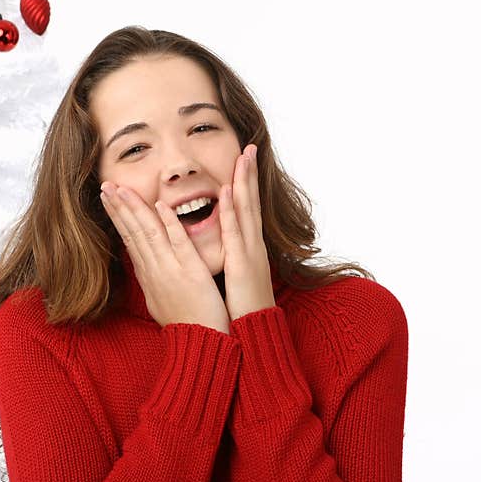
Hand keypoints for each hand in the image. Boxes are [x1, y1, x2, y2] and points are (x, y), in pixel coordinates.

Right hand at [100, 181, 230, 333]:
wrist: (201, 344)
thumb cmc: (186, 323)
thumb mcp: (160, 300)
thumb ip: (153, 279)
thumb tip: (144, 267)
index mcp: (149, 275)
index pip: (129, 239)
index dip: (117, 217)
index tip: (108, 199)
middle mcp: (154, 270)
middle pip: (132, 232)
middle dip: (118, 207)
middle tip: (105, 185)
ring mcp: (170, 270)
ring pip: (147, 233)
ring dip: (134, 209)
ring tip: (121, 189)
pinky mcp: (190, 272)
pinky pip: (178, 243)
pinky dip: (168, 223)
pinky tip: (160, 206)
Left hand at [219, 144, 275, 320]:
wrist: (254, 334)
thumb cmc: (242, 311)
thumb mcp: (237, 280)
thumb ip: (233, 262)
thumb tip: (226, 253)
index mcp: (247, 250)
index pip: (245, 211)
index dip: (245, 186)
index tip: (242, 163)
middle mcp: (251, 246)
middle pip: (250, 203)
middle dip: (249, 175)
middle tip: (248, 147)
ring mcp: (248, 253)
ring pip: (246, 211)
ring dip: (244, 183)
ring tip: (243, 157)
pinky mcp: (241, 264)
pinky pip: (235, 233)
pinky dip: (232, 212)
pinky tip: (229, 193)